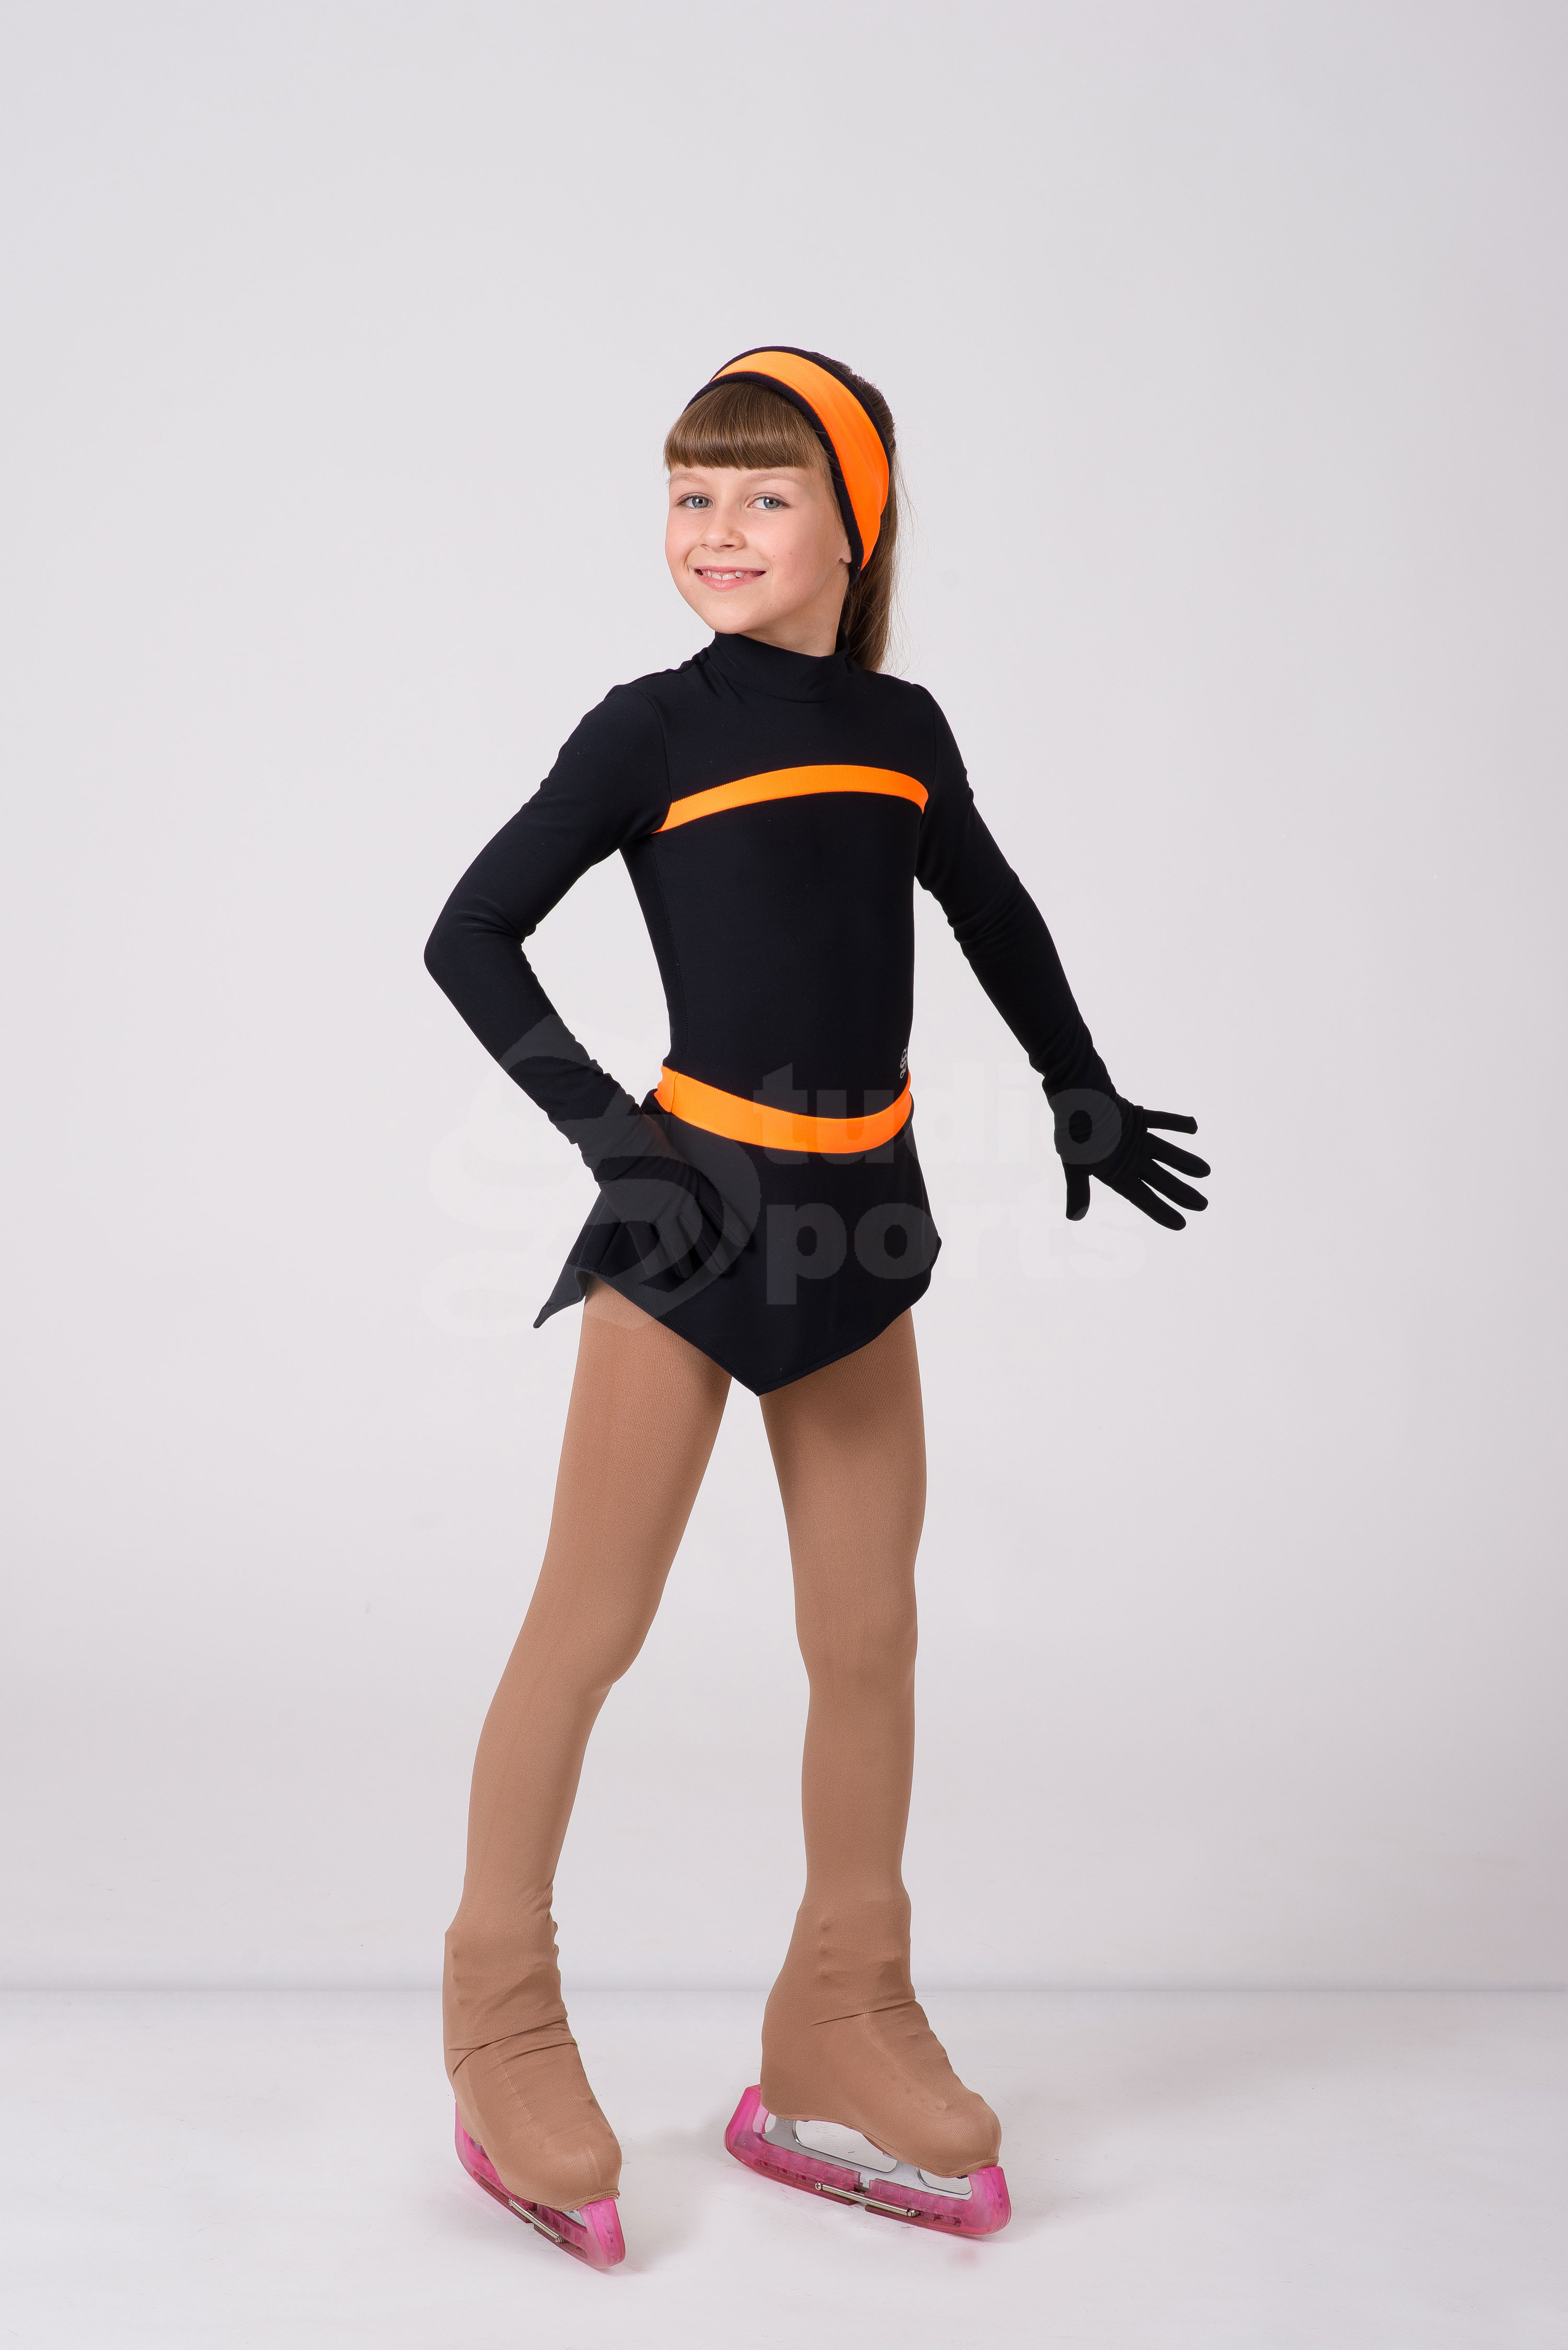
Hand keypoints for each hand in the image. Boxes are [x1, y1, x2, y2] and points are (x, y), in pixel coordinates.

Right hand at [593, 1146, 730, 1283]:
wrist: (619, 1138)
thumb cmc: (645, 1135)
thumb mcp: (674, 1149)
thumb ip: (681, 1168)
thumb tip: (683, 1174)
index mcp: (692, 1181)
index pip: (718, 1209)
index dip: (731, 1226)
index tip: (743, 1242)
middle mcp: (680, 1199)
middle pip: (701, 1231)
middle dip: (713, 1252)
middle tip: (722, 1269)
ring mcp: (657, 1210)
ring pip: (676, 1243)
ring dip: (683, 1261)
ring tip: (688, 1275)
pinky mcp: (635, 1216)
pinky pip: (646, 1243)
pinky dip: (651, 1258)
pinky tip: (655, 1270)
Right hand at [1048, 1089, 1209, 1229]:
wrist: (1072, 1097)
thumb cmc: (1071, 1132)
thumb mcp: (1074, 1166)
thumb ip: (1078, 1190)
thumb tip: (1072, 1218)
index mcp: (1116, 1174)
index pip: (1143, 1198)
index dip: (1161, 1212)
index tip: (1182, 1225)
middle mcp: (1129, 1160)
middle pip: (1161, 1180)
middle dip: (1181, 1192)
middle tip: (1203, 1205)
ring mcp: (1135, 1140)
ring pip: (1166, 1153)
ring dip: (1186, 1161)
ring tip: (1206, 1172)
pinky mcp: (1137, 1118)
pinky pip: (1161, 1120)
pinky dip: (1177, 1122)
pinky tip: (1194, 1127)